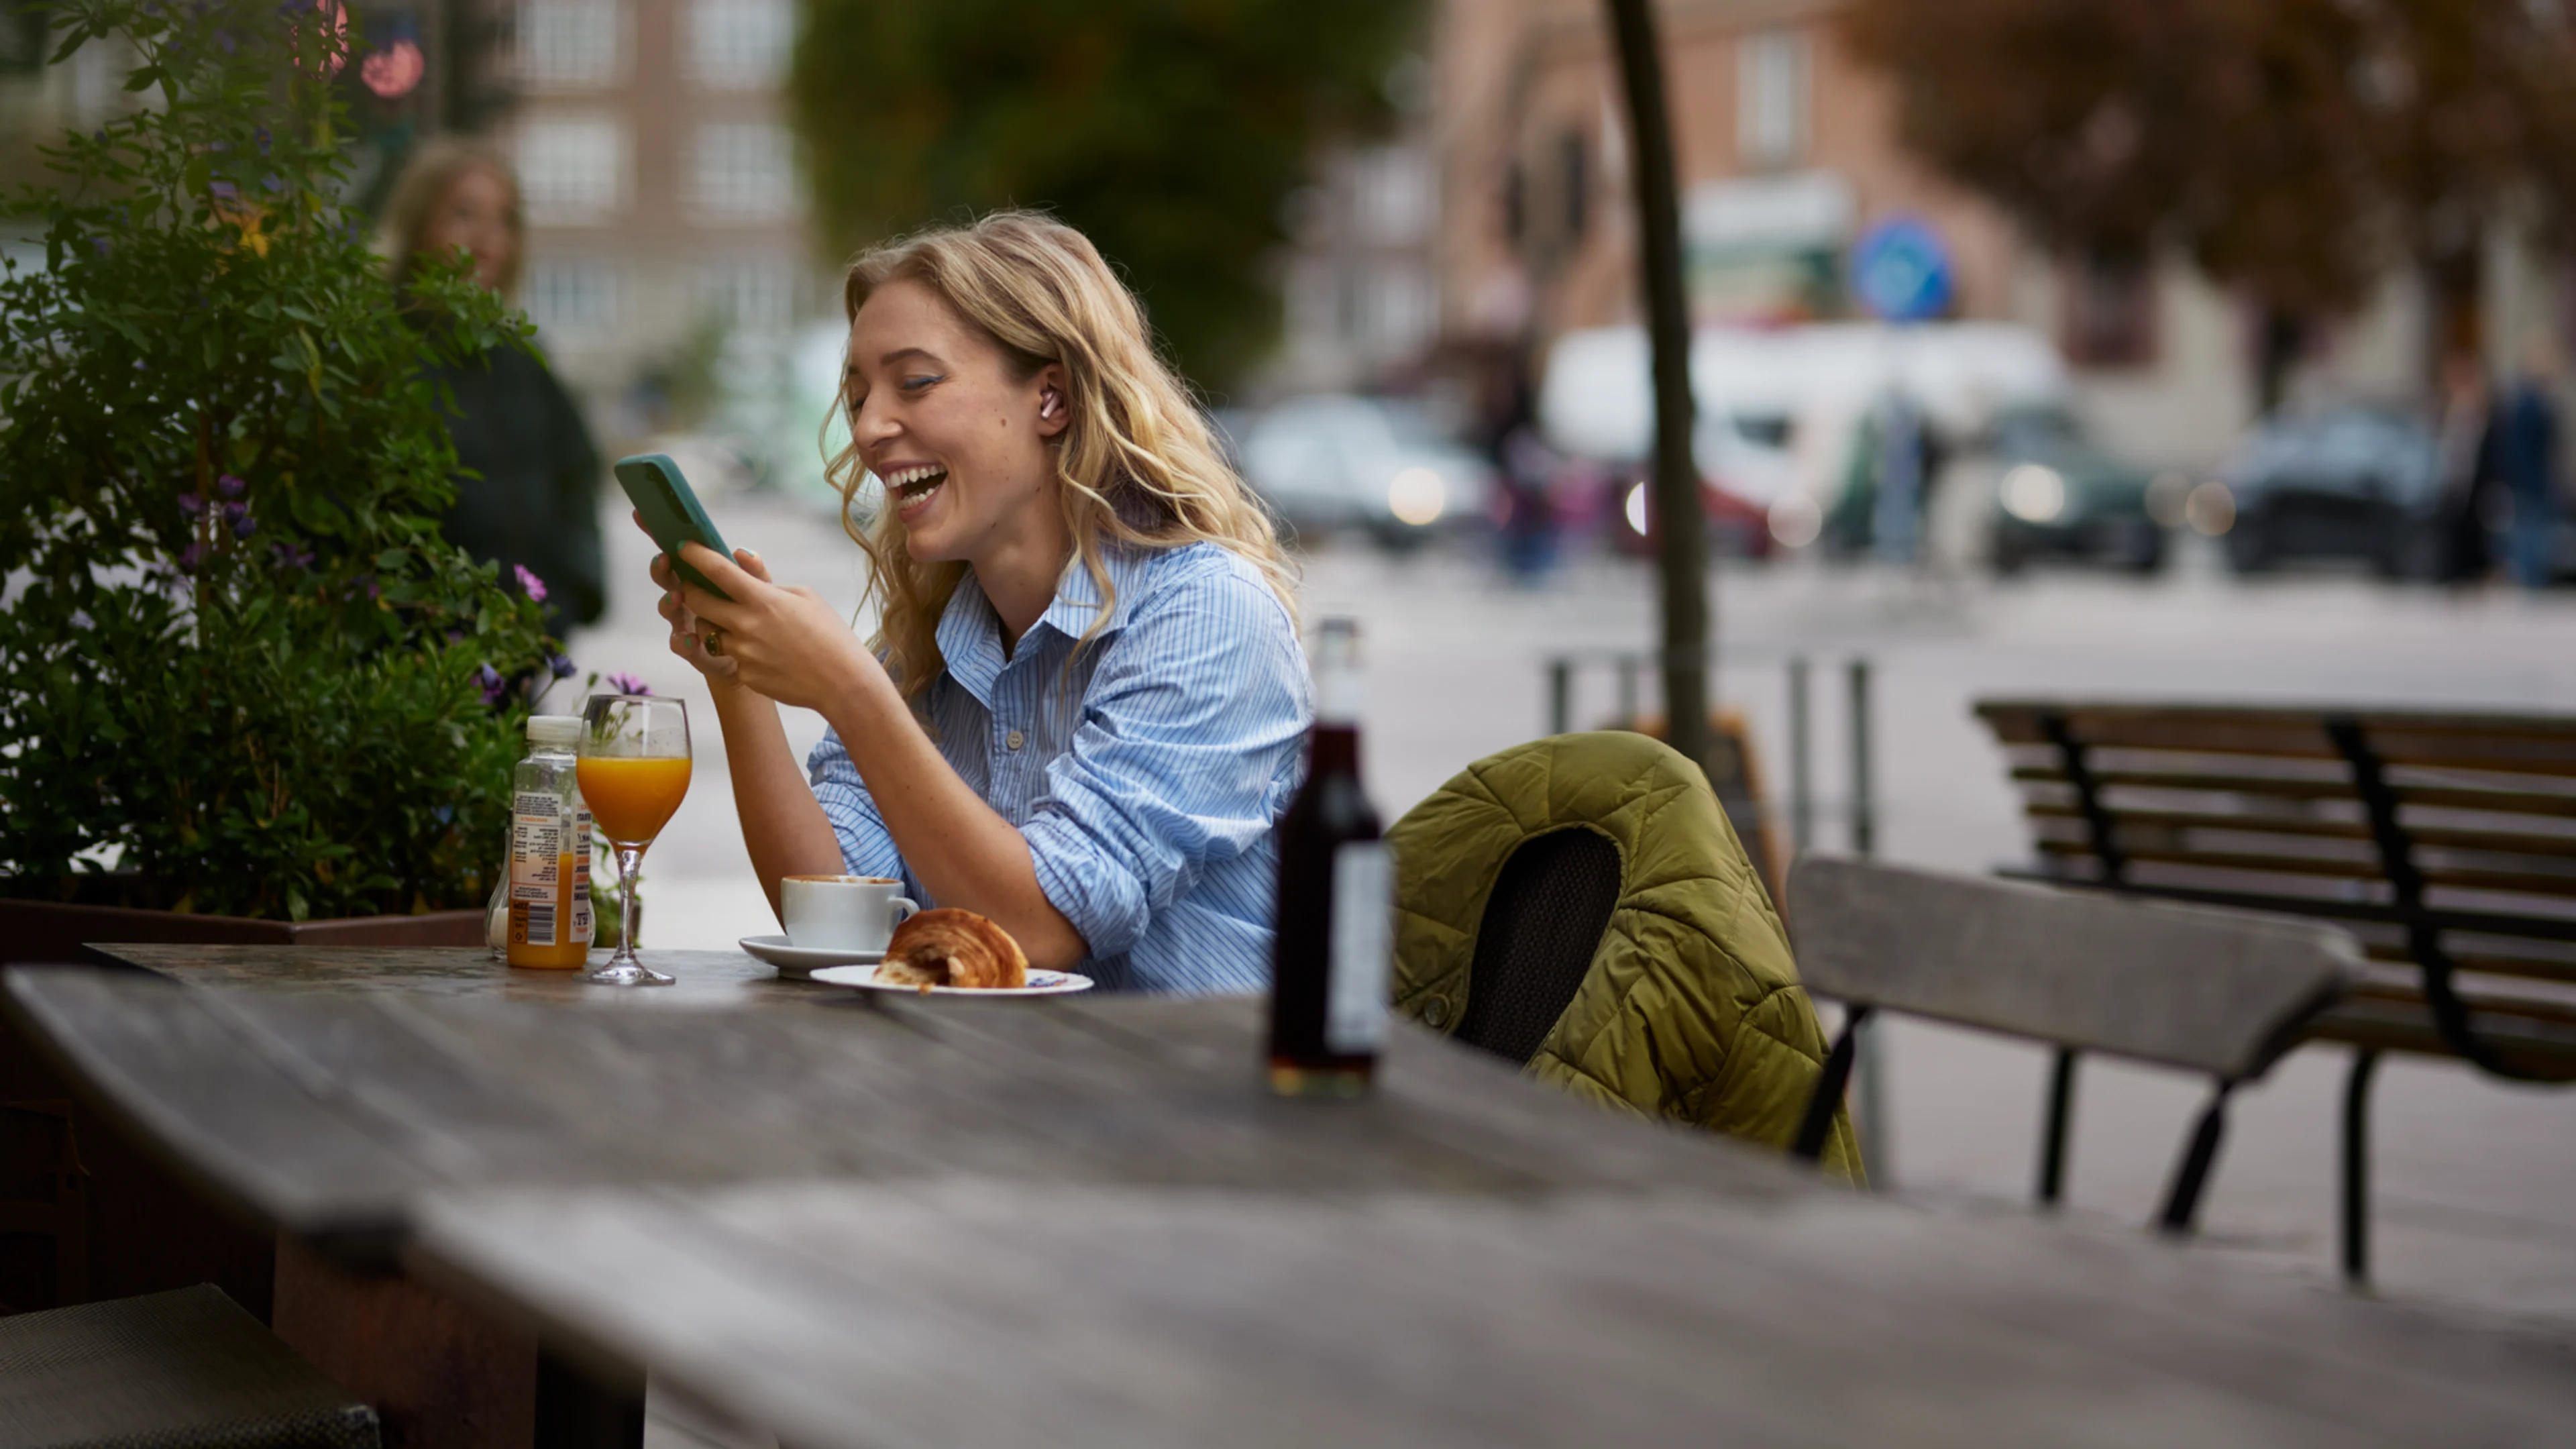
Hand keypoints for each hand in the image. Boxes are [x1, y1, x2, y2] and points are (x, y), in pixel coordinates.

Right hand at [639, 510, 751, 683]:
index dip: (661, 535)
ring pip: (670, 611)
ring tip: (676, 596)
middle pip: (667, 580)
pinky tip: (690, 639)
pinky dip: (684, 643)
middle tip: (663, 559)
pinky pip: (685, 648)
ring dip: (668, 602)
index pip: (679, 554)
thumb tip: (743, 552)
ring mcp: (689, 625)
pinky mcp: (698, 653)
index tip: (644, 514)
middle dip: (661, 569)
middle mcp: (689, 600)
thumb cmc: (758, 621)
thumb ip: (755, 575)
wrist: (768, 664)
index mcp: (702, 580)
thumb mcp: (763, 594)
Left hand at [665, 541, 880, 711]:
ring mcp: (742, 653)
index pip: (718, 570)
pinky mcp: (744, 675)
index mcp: (762, 600)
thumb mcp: (805, 596)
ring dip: (718, 625)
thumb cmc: (830, 635)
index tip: (684, 547)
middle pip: (697, 602)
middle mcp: (745, 625)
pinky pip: (732, 658)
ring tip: (745, 627)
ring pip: (710, 633)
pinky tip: (768, 655)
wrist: (843, 683)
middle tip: (696, 587)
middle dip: (692, 591)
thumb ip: (767, 580)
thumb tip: (741, 559)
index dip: (696, 555)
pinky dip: (742, 652)